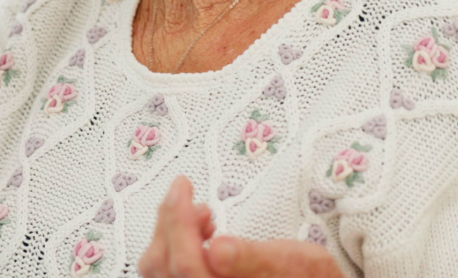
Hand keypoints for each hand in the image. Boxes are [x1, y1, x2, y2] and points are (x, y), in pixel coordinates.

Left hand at [139, 176, 343, 277]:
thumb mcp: (299, 263)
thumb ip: (256, 258)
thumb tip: (218, 250)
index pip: (186, 266)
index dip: (178, 222)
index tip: (182, 188)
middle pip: (162, 266)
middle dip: (170, 221)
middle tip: (187, 193)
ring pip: (158, 269)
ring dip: (170, 232)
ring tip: (203, 216)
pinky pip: (167, 272)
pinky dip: (173, 246)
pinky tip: (199, 235)